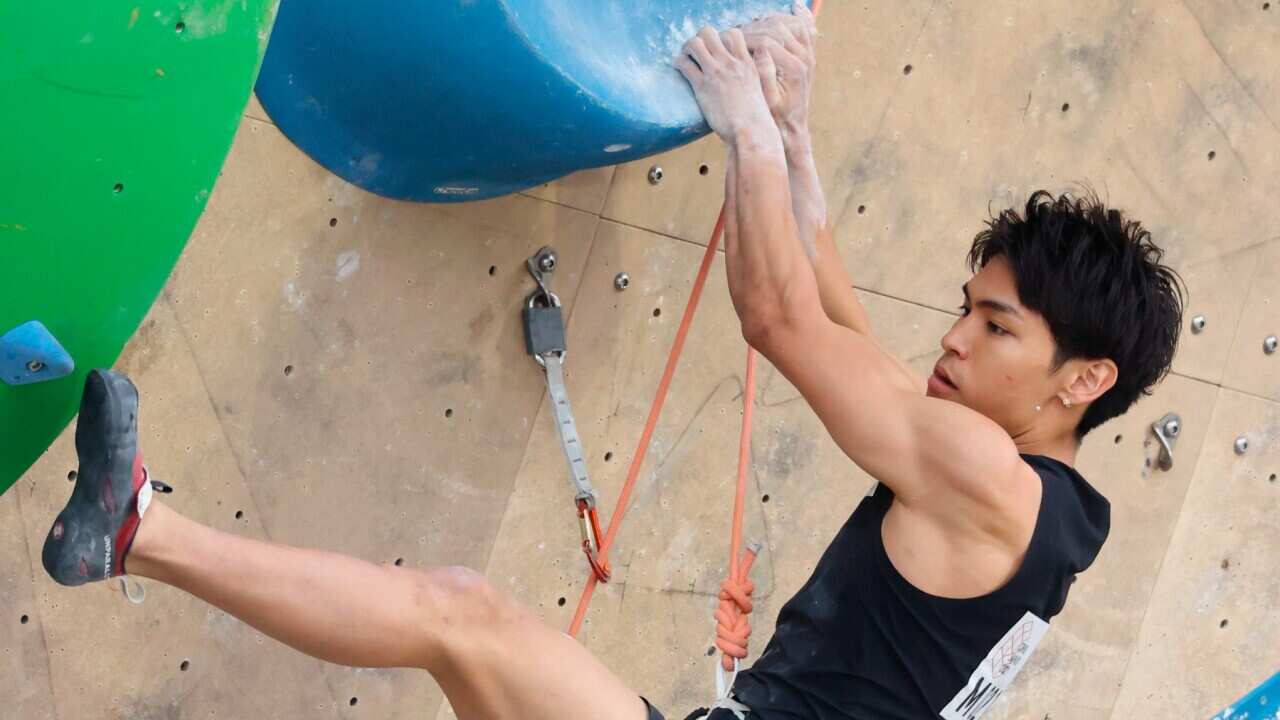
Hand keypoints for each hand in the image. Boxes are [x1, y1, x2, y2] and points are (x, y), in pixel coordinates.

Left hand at [676, 26, 776, 143]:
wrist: (751, 132)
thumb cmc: (757, 119)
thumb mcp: (761, 90)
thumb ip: (757, 76)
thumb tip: (752, 75)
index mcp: (747, 63)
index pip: (732, 33)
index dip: (720, 38)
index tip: (715, 50)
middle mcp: (731, 63)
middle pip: (709, 32)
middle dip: (699, 39)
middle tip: (696, 53)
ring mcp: (716, 73)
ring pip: (694, 43)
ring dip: (686, 49)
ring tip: (686, 59)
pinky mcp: (702, 86)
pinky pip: (684, 64)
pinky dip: (678, 63)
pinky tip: (680, 70)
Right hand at [743, 3, 817, 135]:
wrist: (792, 129)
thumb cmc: (774, 118)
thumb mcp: (765, 101)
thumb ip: (763, 75)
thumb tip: (759, 50)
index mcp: (794, 68)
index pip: (765, 40)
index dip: (744, 38)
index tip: (726, 39)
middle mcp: (805, 58)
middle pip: (777, 28)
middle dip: (753, 28)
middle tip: (735, 32)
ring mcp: (809, 55)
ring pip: (790, 24)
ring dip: (769, 21)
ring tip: (750, 26)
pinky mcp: (809, 55)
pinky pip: (806, 28)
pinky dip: (799, 16)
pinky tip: (794, 6)